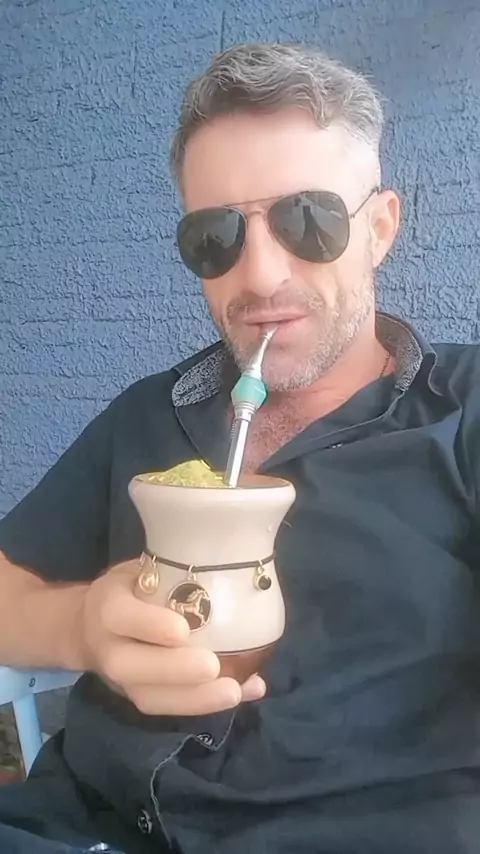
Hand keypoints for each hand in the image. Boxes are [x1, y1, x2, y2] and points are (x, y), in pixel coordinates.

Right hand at [76, 559, 265, 715]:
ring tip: (235, 691)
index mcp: (106, 606)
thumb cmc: (130, 590)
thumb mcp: (141, 570)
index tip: (182, 629)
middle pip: (130, 666)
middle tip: (213, 667)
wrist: (90, 628)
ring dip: (195, 698)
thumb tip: (223, 564)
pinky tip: (246, 691)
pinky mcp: (139, 696)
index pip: (119, 616)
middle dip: (174, 671)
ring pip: (149, 697)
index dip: (149, 625)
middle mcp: (108, 646)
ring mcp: (121, 679)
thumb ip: (171, 572)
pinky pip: (169, 707)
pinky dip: (208, 702)